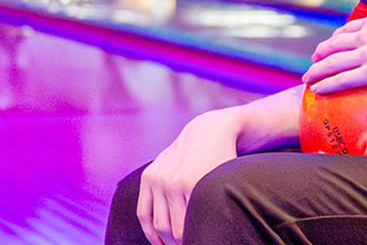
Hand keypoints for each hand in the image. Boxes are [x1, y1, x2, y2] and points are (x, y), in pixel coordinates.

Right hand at [138, 109, 242, 244]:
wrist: (208, 133)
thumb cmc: (223, 161)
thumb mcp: (223, 184)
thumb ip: (217, 209)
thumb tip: (210, 238)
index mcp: (193, 185)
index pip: (188, 230)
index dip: (194, 241)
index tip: (201, 244)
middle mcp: (172, 181)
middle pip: (171, 230)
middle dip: (181, 243)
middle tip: (191, 244)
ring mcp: (158, 178)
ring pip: (157, 224)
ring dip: (165, 241)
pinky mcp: (148, 176)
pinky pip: (143, 212)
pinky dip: (148, 231)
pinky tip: (158, 242)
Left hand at [303, 9, 366, 93]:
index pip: (345, 31)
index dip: (332, 41)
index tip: (327, 48)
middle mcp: (366, 35)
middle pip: (332, 46)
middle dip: (319, 56)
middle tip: (312, 64)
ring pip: (332, 63)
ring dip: (316, 72)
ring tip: (307, 80)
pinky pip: (342, 80)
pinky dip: (326, 85)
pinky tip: (317, 90)